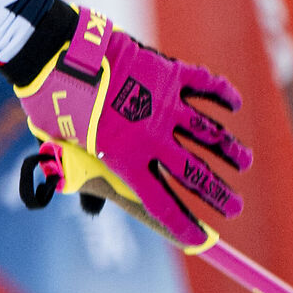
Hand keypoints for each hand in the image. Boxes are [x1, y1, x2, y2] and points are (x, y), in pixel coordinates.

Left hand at [16, 6, 250, 249]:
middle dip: (219, 194)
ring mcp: (165, 104)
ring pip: (210, 134)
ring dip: (230, 150)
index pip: (161, 202)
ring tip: (244, 162)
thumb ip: (78, 169)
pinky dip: (224, 94)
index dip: (182, 225)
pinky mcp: (168, 72)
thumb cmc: (49, 100)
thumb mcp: (59, 145)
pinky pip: (206, 85)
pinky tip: (234, 104)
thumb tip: (82, 195)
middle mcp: (152, 137)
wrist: (55, 53)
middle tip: (234, 207)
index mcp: (124, 159)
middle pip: (195, 174)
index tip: (200, 240)